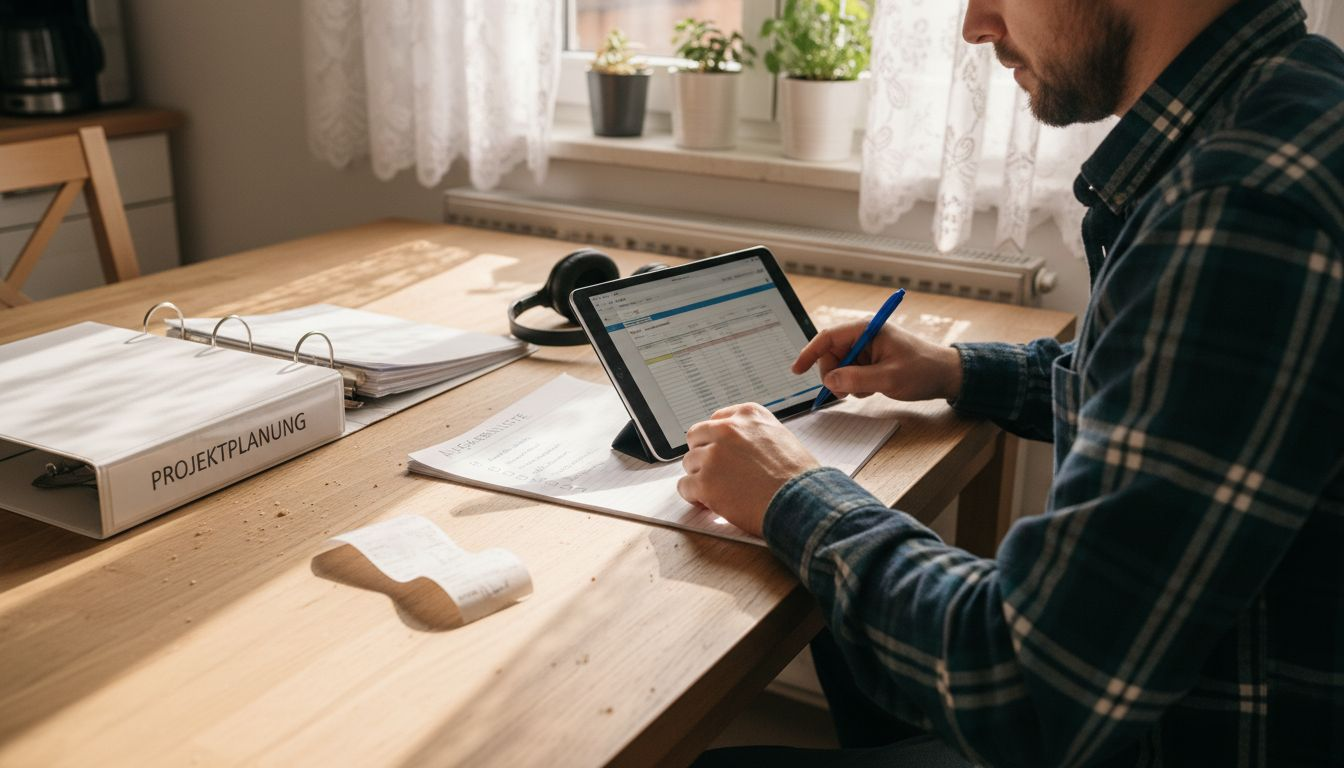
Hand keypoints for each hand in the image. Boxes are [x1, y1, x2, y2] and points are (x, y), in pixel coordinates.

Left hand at [676, 403, 819, 536]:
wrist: (802, 502)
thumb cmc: (798, 477)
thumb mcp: (780, 437)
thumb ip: (754, 435)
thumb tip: (736, 448)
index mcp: (748, 414)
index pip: (716, 420)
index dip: (716, 439)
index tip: (719, 451)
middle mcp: (728, 429)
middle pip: (696, 438)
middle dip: (703, 455)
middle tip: (716, 473)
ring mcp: (713, 455)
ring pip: (689, 463)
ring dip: (700, 477)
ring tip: (718, 491)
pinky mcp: (705, 482)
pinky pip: (685, 486)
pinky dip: (693, 496)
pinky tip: (708, 502)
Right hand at [793, 322, 963, 401]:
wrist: (947, 376)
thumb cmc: (923, 370)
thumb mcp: (888, 378)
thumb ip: (856, 379)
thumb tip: (829, 381)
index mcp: (867, 330)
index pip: (828, 337)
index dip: (809, 353)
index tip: (797, 370)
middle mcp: (864, 336)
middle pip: (831, 354)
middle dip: (834, 375)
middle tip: (845, 392)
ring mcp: (867, 349)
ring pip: (840, 367)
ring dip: (847, 382)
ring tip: (868, 389)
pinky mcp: (871, 361)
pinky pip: (851, 373)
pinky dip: (856, 384)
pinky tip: (873, 389)